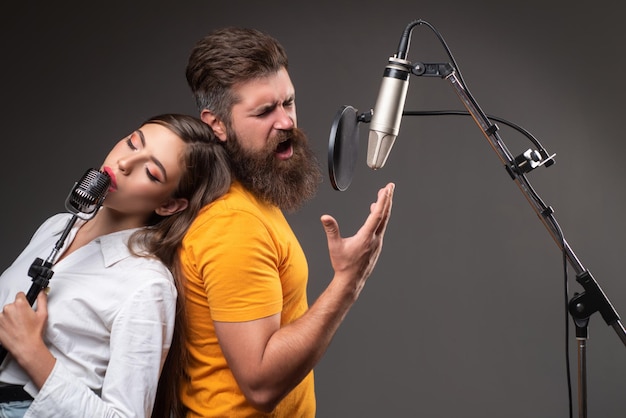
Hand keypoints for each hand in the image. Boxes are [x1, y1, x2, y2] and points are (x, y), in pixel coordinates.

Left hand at [0, 291, 47, 360]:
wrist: (25, 347)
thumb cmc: (34, 333)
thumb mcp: (43, 314)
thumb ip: (42, 300)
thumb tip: (42, 293)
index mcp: (20, 304)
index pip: (20, 295)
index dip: (24, 301)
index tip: (25, 307)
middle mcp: (8, 309)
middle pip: (12, 305)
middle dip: (17, 310)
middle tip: (23, 319)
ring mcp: (0, 317)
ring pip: (5, 313)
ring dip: (10, 317)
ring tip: (17, 326)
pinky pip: (0, 321)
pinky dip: (4, 324)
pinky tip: (12, 329)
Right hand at [321, 182, 393, 297]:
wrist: (351, 281)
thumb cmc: (343, 265)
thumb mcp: (335, 246)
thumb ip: (331, 229)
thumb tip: (325, 217)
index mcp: (366, 237)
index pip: (378, 215)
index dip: (383, 200)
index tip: (387, 189)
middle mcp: (375, 239)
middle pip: (385, 215)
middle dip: (387, 199)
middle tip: (390, 187)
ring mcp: (377, 243)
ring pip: (383, 222)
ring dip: (384, 208)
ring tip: (383, 196)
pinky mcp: (376, 246)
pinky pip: (380, 228)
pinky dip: (380, 217)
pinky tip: (375, 213)